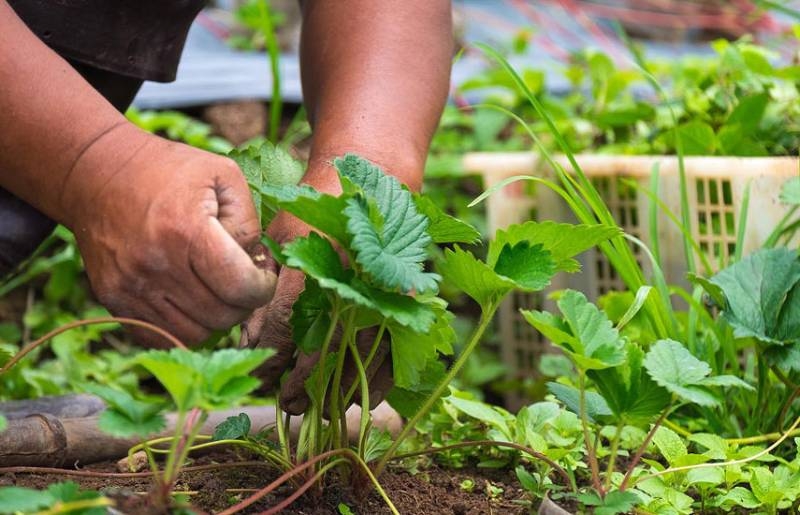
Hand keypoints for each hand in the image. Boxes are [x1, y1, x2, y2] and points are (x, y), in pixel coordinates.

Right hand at [64, 125, 277, 345]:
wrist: (96, 171)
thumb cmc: (168, 169)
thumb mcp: (222, 175)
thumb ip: (249, 221)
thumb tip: (256, 265)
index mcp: (187, 230)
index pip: (241, 288)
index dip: (264, 286)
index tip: (264, 274)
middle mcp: (156, 264)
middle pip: (222, 316)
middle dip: (243, 303)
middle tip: (242, 279)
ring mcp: (130, 286)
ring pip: (196, 334)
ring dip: (216, 318)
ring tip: (216, 289)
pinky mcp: (113, 299)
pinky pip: (163, 336)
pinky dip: (185, 326)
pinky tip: (191, 299)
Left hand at [240, 211, 393, 414]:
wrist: (376, 179)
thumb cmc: (319, 206)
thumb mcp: (281, 236)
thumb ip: (263, 286)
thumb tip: (248, 339)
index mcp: (312, 260)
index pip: (283, 325)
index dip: (269, 359)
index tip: (260, 378)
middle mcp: (349, 280)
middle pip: (322, 349)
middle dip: (300, 384)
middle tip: (285, 404)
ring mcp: (383, 291)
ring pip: (359, 357)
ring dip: (336, 390)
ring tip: (316, 408)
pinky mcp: (408, 299)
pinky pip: (395, 351)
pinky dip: (378, 380)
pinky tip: (360, 398)